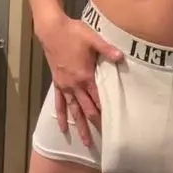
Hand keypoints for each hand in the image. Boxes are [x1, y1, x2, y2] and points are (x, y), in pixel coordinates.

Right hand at [35, 11, 122, 145]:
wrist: (51, 30)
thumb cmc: (73, 33)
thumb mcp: (93, 39)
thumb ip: (107, 50)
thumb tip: (121, 57)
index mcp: (85, 76)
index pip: (98, 98)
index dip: (105, 111)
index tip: (113, 124)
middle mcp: (75, 85)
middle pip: (87, 109)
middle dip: (95, 124)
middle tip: (103, 139)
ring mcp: (65, 86)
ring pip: (73, 111)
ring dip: (80, 126)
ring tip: (85, 142)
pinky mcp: (57, 83)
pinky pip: (59, 103)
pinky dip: (61, 116)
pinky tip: (62, 128)